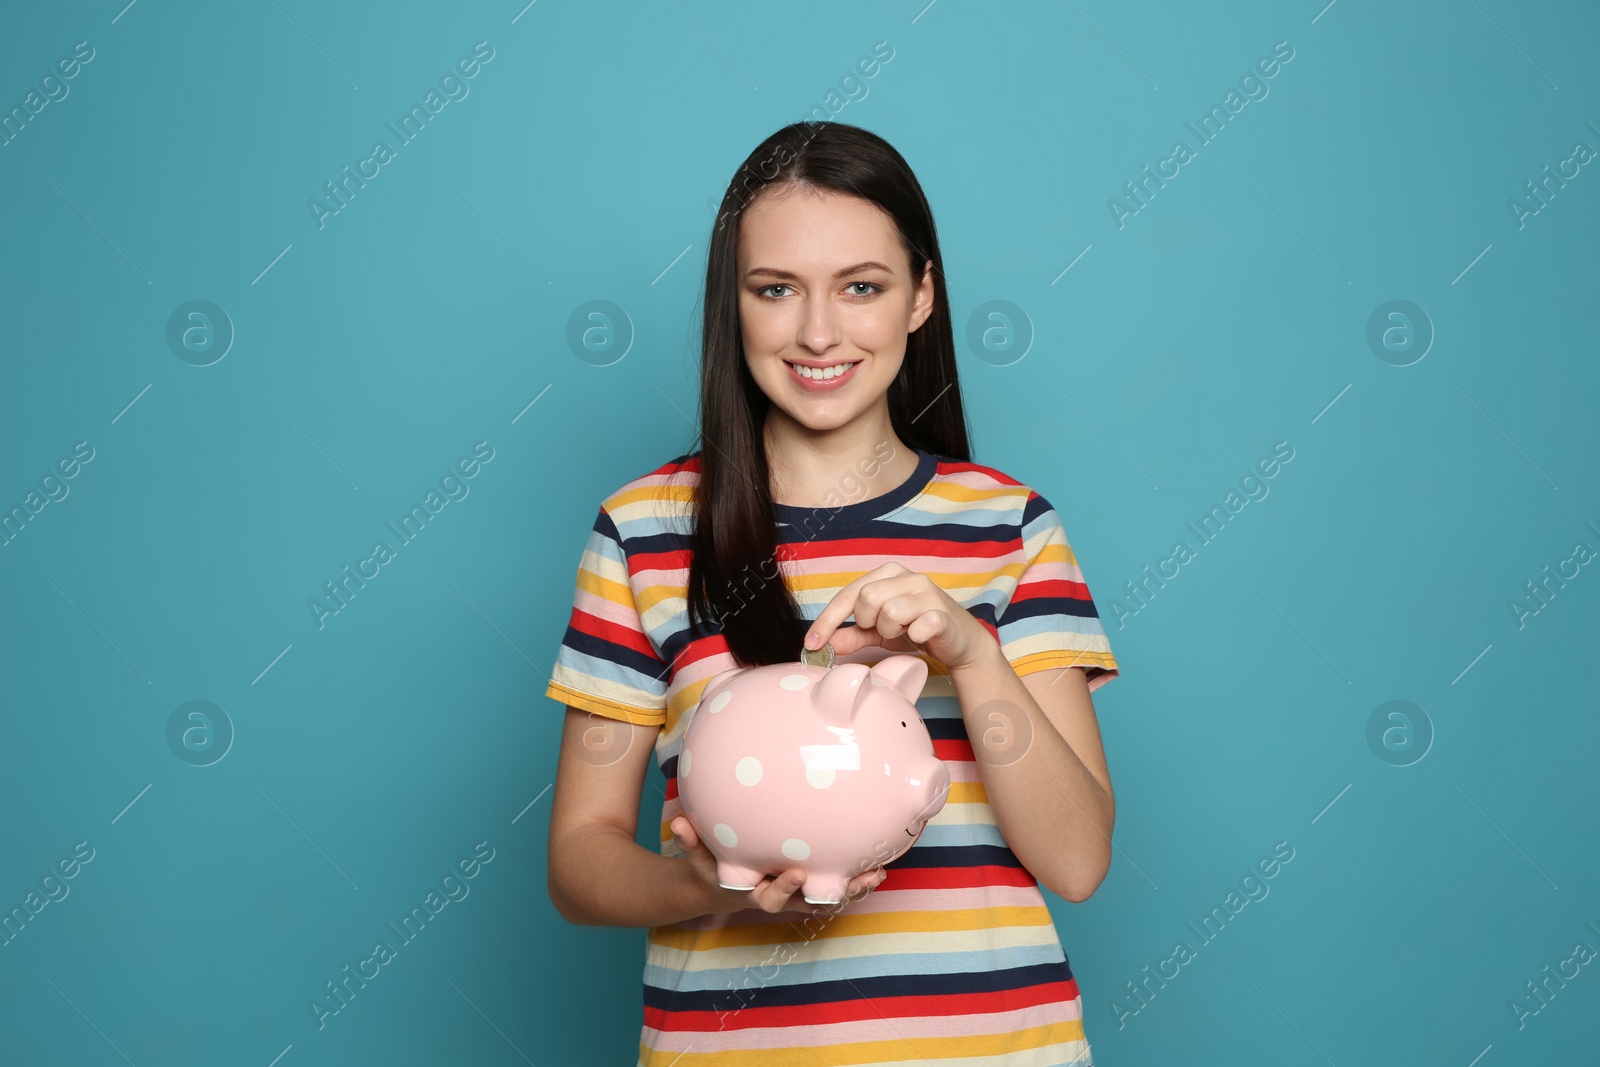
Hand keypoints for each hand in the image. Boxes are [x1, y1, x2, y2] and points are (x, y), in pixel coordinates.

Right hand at [670, 816, 886, 915]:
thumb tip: (677, 822)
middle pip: (809, 904)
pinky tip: (876, 866)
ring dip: (852, 889)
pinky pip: (833, 887)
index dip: (784, 889)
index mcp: (753, 892)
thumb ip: (689, 842)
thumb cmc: (711, 867)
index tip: (798, 872)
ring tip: (877, 875)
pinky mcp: (807, 887)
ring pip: (827, 897)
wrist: (720, 887)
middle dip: (831, 895)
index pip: (770, 898)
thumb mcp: (697, 858)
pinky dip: (853, 880)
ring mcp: (795, 895)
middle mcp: (778, 898)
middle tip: (851, 882)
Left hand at [802, 562, 996, 671]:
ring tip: (904, 633)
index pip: (848, 593)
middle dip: (868, 623)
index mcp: (888, 574)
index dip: (827, 620)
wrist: (961, 643)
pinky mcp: (943, 613)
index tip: (812, 644)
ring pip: (889, 611)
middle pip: (867, 598)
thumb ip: (853, 635)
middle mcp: (908, 577)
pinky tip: (921, 636)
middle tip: (883, 631)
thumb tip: (824, 643)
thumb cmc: (917, 630)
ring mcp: (928, 593)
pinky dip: (913, 636)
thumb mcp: (879, 634)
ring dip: (890, 631)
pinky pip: (917, 625)